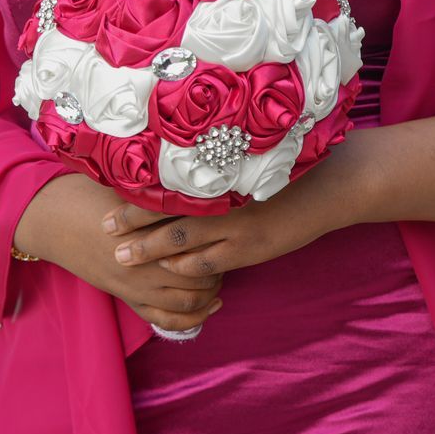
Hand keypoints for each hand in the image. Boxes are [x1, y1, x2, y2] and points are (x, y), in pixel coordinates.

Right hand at [14, 174, 224, 335]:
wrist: (59, 221)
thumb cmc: (94, 198)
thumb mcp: (131, 191)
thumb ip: (163, 193)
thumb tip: (201, 183)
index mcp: (149, 238)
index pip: (198, 251)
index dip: (216, 246)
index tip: (223, 236)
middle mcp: (145, 268)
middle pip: (199, 279)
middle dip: (217, 271)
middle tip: (223, 257)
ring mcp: (137, 288)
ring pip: (187, 303)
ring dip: (209, 295)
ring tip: (217, 280)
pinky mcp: (129, 299)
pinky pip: (166, 320)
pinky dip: (193, 319)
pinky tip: (209, 308)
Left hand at [102, 188, 335, 280]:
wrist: (331, 185)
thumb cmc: (292, 168)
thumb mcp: (252, 163)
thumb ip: (220, 171)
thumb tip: (187, 171)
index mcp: (220, 175)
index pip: (169, 184)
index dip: (138, 192)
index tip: (110, 194)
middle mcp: (223, 197)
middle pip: (166, 211)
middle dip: (133, 223)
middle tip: (103, 230)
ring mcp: (235, 224)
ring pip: (181, 240)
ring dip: (149, 250)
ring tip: (122, 256)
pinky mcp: (251, 247)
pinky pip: (209, 262)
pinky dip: (185, 267)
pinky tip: (168, 270)